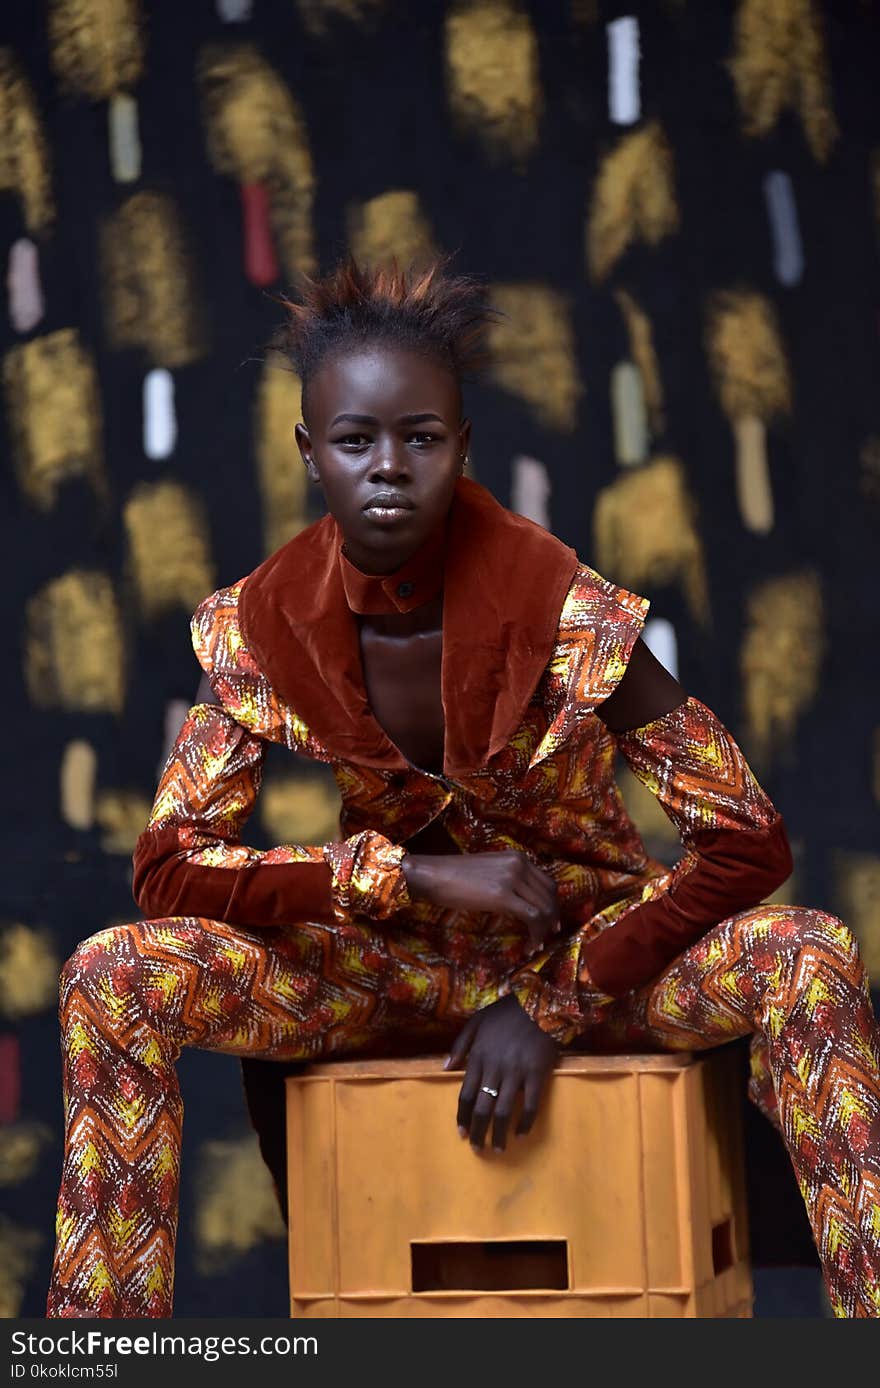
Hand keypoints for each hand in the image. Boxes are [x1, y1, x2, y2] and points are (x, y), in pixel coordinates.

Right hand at [402, 849, 560, 951]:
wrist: (433, 874)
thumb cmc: (454, 875)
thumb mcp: (490, 870)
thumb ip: (509, 879)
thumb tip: (522, 902)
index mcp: (518, 857)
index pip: (547, 883)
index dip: (553, 904)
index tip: (551, 921)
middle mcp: (520, 864)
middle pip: (549, 896)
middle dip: (552, 919)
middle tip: (549, 935)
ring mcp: (512, 878)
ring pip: (543, 908)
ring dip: (543, 930)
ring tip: (537, 944)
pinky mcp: (503, 895)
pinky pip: (531, 917)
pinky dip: (535, 934)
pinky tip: (530, 945)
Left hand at [445, 993, 558, 1150]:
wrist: (539, 1002)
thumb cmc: (506, 1013)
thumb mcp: (476, 1021)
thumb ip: (460, 1045)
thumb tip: (445, 1068)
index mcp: (478, 1057)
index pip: (466, 1095)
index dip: (463, 1117)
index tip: (461, 1133)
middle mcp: (494, 1068)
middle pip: (482, 1108)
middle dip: (478, 1131)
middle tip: (477, 1149)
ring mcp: (516, 1072)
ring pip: (503, 1110)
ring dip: (498, 1134)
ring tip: (497, 1149)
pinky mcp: (537, 1074)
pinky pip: (531, 1105)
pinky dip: (525, 1123)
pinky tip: (521, 1134)